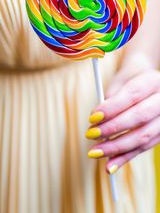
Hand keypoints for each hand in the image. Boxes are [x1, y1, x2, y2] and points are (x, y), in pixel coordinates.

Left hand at [85, 58, 159, 173]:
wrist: (151, 82)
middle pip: (139, 117)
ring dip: (117, 148)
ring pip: (143, 136)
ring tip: (95, 152)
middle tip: (91, 134)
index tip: (92, 117)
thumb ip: (110, 98)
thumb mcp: (121, 81)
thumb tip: (97, 121)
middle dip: (113, 128)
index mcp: (152, 81)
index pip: (132, 95)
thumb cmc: (132, 79)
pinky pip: (144, 147)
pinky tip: (110, 165)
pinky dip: (125, 157)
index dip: (111, 108)